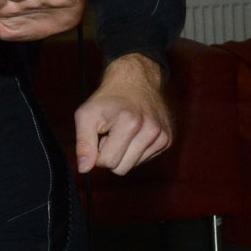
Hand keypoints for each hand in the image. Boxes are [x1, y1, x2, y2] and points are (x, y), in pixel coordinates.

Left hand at [74, 53, 172, 174]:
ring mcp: (163, 136)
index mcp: (130, 123)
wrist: (135, 81)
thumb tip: (84, 169)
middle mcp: (151, 130)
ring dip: (122, 153)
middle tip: (110, 134)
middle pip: (121, 169)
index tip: (99, 135)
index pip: (108, 162)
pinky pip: (143, 160)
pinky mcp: (168, 140)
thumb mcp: (86, 115)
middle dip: (110, 155)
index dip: (97, 153)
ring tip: (122, 132)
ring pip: (132, 166)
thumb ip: (83, 143)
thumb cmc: (106, 99)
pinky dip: (134, 150)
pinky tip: (133, 133)